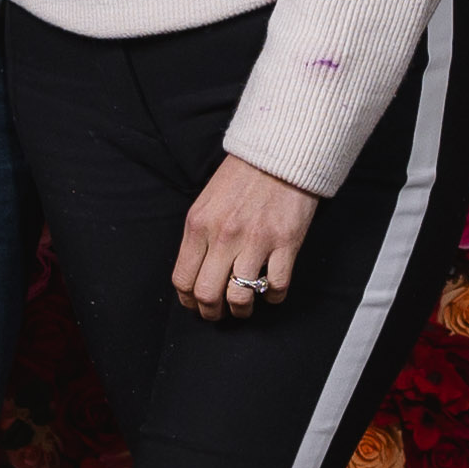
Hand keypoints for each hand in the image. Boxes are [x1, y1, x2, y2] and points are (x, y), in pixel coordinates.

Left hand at [174, 155, 319, 323]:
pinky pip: (276, 287)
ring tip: (245, 307)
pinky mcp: (285, 243)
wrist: (280, 154)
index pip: (183, 278)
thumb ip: (199, 236)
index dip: (188, 300)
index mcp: (199, 225)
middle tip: (219, 313)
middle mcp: (223, 236)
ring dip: (241, 310)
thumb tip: (195, 271)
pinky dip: (272, 297)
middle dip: (211, 312)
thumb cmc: (243, 177)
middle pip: (207, 294)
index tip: (196, 304)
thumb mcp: (207, 202)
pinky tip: (270, 291)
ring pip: (240, 297)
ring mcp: (255, 241)